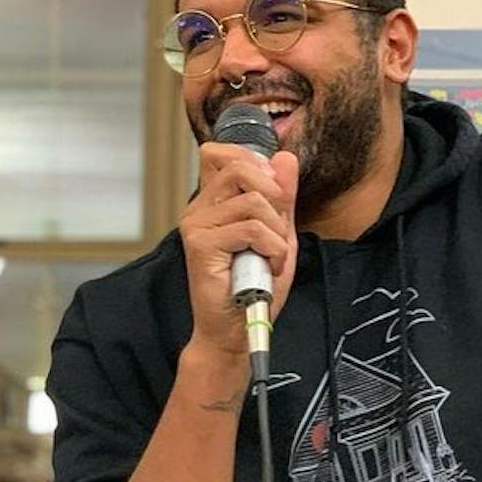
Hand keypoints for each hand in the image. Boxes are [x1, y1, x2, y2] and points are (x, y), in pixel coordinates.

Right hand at [179, 142, 299, 359]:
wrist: (237, 330)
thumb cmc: (255, 286)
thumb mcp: (278, 233)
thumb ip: (281, 196)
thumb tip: (285, 157)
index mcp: (213, 202)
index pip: (220, 152)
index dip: (252, 159)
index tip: (273, 193)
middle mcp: (199, 209)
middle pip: (239, 166)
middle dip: (274, 195)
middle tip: (279, 229)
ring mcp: (196, 225)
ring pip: (252, 201)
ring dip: (277, 232)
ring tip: (272, 257)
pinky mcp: (201, 245)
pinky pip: (251, 228)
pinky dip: (273, 248)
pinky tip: (269, 266)